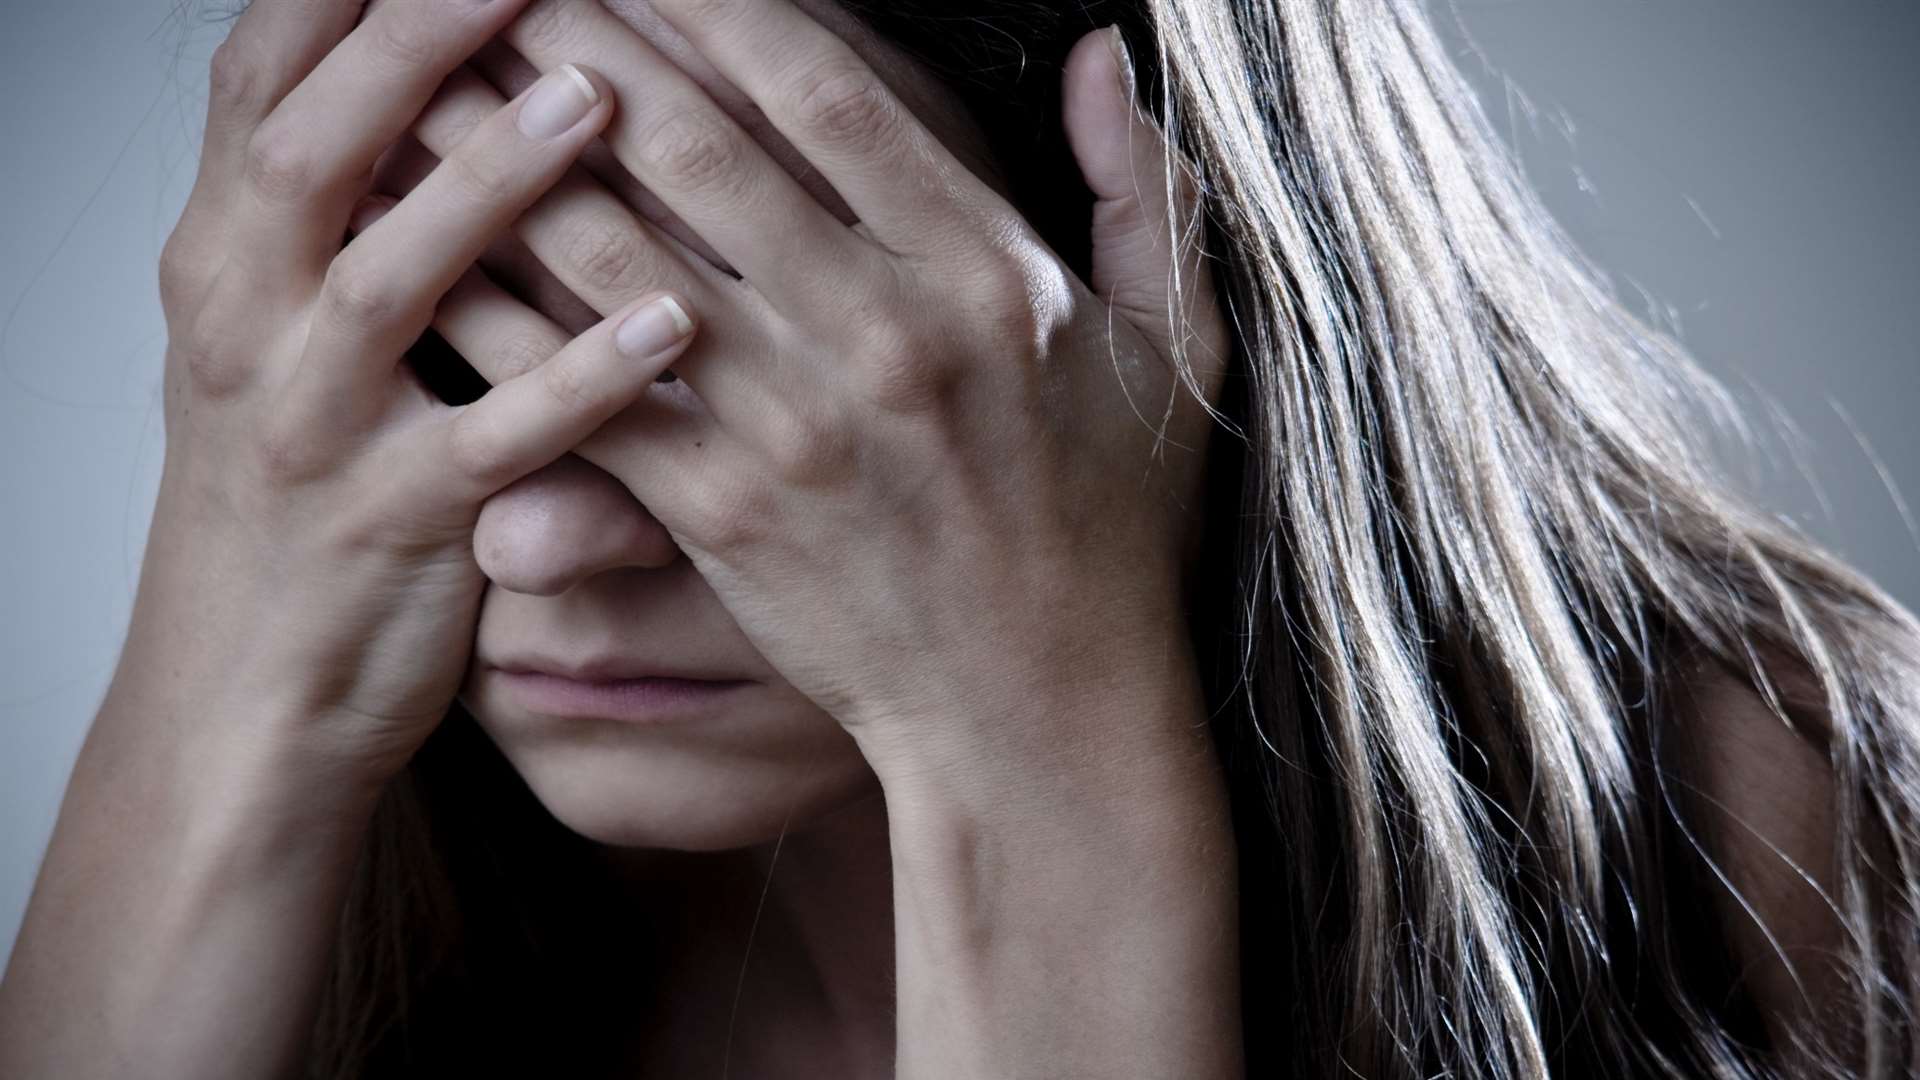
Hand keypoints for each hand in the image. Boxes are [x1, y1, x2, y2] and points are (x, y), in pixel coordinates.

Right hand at [138, 0, 694, 782]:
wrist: (240, 692)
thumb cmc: (290, 496)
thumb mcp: (274, 337)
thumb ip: (338, 215)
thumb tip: (424, 71)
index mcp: (223, 255)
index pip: (263, 80)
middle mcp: (242, 322)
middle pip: (315, 145)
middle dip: (417, 40)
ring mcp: (307, 426)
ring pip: (390, 279)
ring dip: (491, 180)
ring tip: (595, 98)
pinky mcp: (389, 526)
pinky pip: (490, 442)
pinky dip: (575, 382)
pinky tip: (665, 326)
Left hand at [410, 0, 1228, 774]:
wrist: (1041, 704)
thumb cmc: (1109, 525)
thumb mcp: (1171, 349)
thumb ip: (1138, 190)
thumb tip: (1105, 53)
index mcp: (986, 272)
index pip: (825, 87)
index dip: (712, 1)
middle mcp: (881, 333)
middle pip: (690, 143)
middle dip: (575, 38)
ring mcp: (792, 426)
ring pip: (611, 253)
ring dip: (503, 152)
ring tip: (424, 80)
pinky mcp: (720, 513)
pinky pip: (581, 390)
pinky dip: (496, 315)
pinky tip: (426, 252)